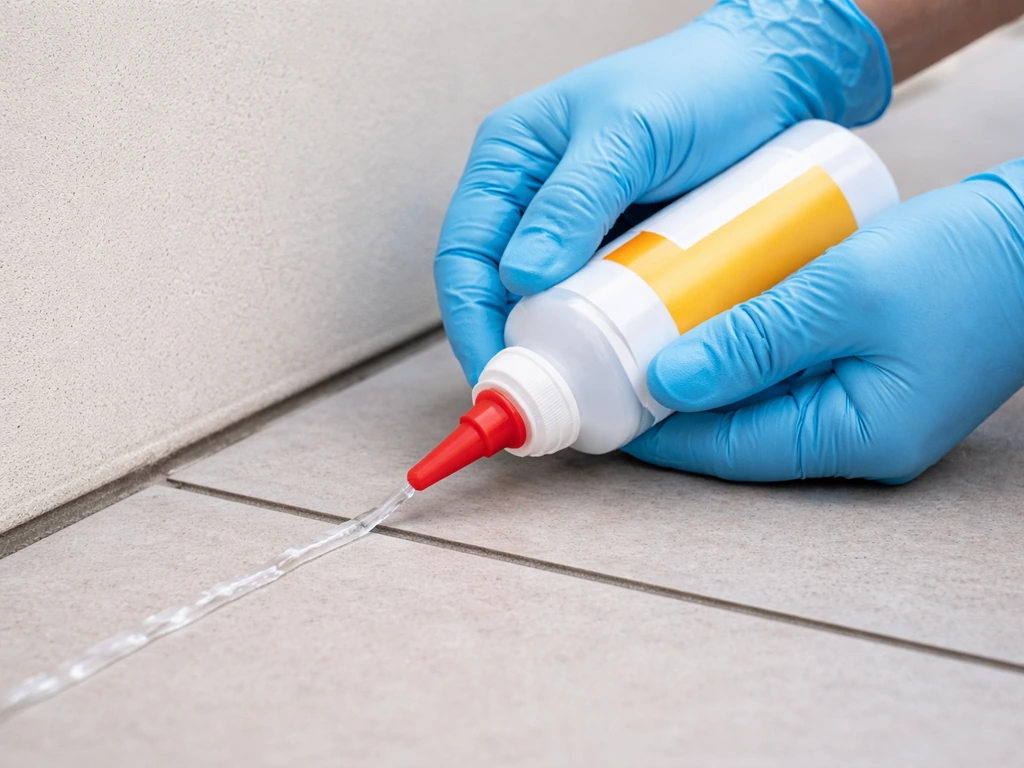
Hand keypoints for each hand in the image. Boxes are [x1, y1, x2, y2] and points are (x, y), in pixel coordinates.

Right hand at [435, 0, 890, 383]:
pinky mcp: (617, 252)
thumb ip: (574, 199)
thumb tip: (522, 274)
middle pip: (495, 289)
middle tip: (540, 397)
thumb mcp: (631, 134)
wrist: (772, 82)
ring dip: (556, 349)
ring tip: (578, 391)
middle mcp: (532, 198)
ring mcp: (574, 230)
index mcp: (511, 159)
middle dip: (511, 347)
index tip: (497, 371)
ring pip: (544, 304)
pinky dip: (598, 339)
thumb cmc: (701, 84)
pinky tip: (616, 363)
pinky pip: (593, 305)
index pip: (464, 252)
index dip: (470, 319)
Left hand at [624, 161, 1023, 482]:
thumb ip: (754, 339)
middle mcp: (854, 442)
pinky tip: (709, 320)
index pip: (725, 449)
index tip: (600, 402)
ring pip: (756, 405)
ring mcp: (862, 414)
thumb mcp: (846, 293)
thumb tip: (664, 381)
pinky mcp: (864, 381)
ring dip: (704, 375)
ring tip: (645, 338)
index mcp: (852, 439)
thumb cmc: (963, 263)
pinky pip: (785, 379)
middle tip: (610, 364)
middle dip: (671, 403)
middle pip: (735, 433)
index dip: (657, 429)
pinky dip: (743, 355)